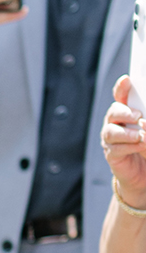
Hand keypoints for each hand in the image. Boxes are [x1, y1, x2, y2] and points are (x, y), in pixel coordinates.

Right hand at [101, 75, 145, 204]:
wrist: (144, 172)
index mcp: (126, 112)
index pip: (121, 95)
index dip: (121, 87)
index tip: (127, 80)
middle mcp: (115, 123)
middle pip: (113, 111)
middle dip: (124, 112)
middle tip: (138, 116)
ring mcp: (111, 139)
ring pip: (111, 131)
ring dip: (127, 133)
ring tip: (140, 135)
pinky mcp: (111, 154)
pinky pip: (116, 148)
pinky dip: (130, 146)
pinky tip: (140, 145)